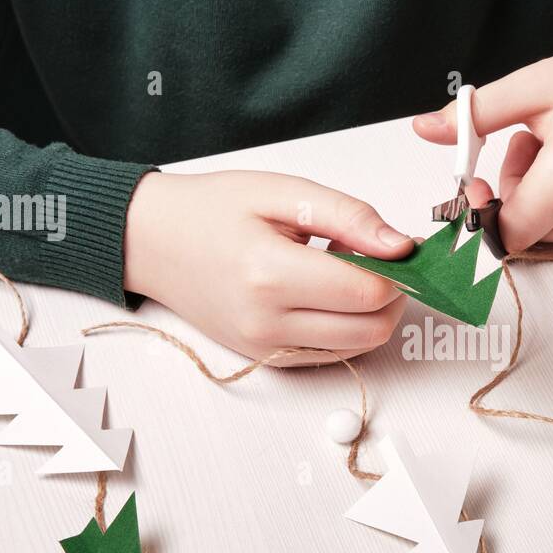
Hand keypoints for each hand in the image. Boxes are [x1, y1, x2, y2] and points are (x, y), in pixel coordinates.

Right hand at [124, 170, 412, 365]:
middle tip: (379, 258)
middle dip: (392, 295)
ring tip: (344, 270)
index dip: (399, 270)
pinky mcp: (265, 359)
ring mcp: (265, 347)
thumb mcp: (283, 192)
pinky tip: (328, 293)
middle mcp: (267, 323)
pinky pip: (330, 354)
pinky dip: (346, 327)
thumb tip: (401, 245)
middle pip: (370, 329)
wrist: (151, 241)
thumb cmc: (210, 210)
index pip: (367, 292)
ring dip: (370, 313)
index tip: (402, 246)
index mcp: (270, 274)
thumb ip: (349, 217)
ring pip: (355, 347)